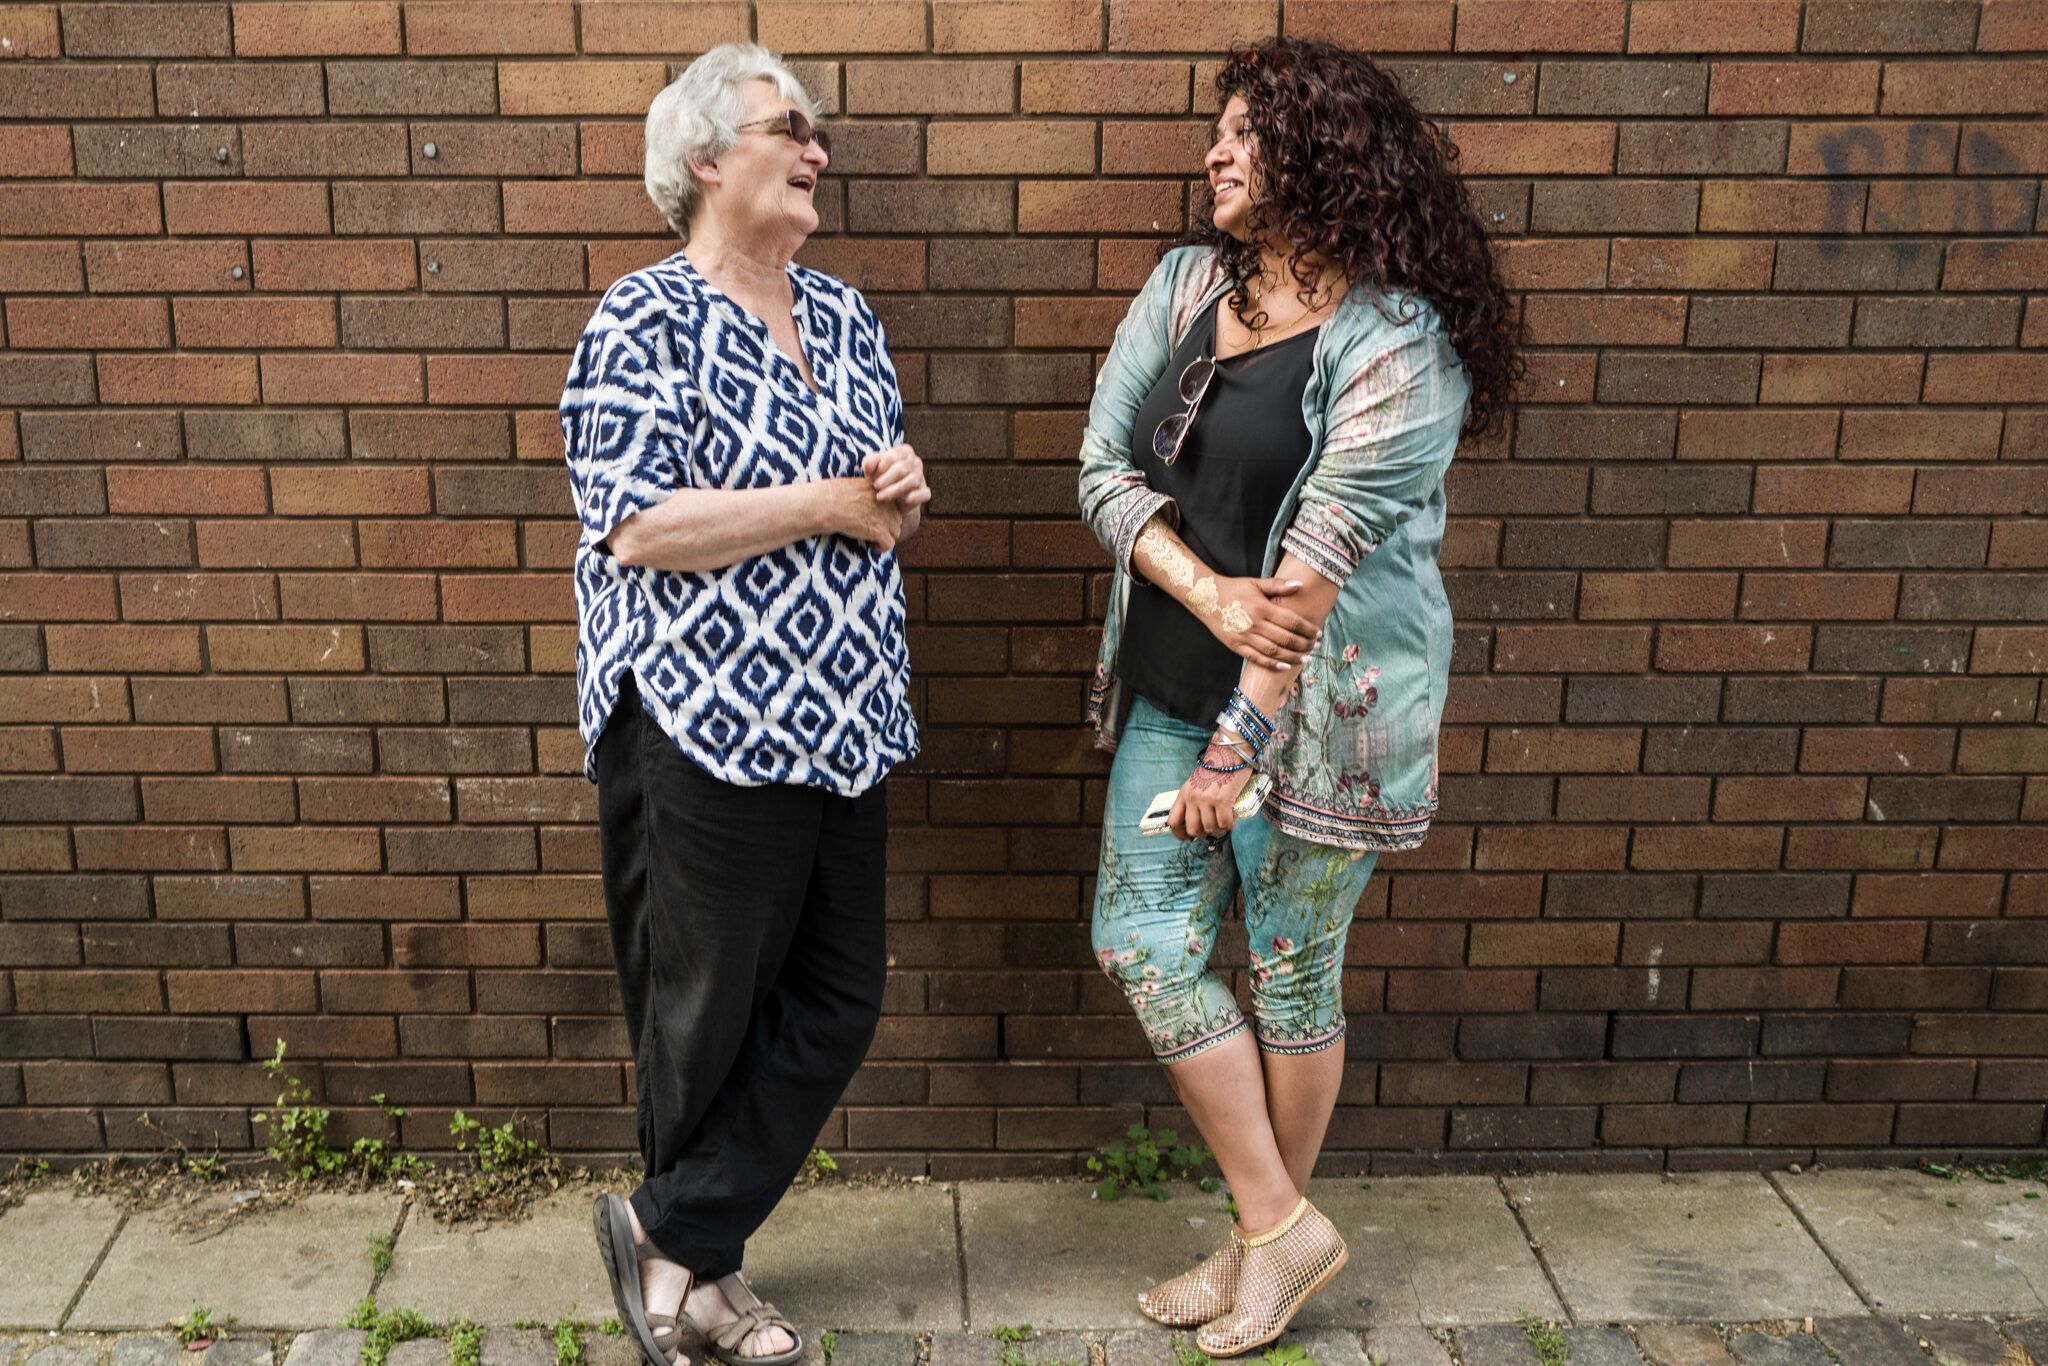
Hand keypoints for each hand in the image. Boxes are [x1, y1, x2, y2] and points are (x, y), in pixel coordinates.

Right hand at [819, 476, 905, 552]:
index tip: (873, 519)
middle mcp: (887, 503)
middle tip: (873, 531)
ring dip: (885, 537)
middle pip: (897, 519)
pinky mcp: (879, 531)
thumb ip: (867, 491)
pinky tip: (871, 546)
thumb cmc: (833, 493)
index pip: (893, 505)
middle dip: (887, 526)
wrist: (827, 504)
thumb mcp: (856, 484)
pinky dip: (881, 547)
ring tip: (871, 539)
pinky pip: (889, 544)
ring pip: (895, 532)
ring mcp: (885, 517)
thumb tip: (864, 499)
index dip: (885, 514)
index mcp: (882, 490)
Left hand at [863, 443, 930, 508]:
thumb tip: (867, 466)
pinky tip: (900, 501)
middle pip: (901, 469)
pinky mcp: (925, 492)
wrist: (891, 503)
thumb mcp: (872, 469)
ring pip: (912, 481)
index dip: (880, 468)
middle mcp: (915, 462)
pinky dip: (912, 498)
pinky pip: (923, 494)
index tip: (871, 476)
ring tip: (880, 496)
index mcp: (904, 451)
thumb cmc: (881, 480)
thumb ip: (869, 463)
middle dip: (885, 480)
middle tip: (875, 487)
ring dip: (894, 490)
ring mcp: (922, 477)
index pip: (892, 457)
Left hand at [1168, 740, 1255, 839]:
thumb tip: (1199, 820)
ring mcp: (1206, 799)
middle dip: (1203, 833)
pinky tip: (1232, 820)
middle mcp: (1192, 797)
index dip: (1180, 834)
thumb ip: (1194, 798)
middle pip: (1193, 829)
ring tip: (1224, 822)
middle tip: (1212, 829)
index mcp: (1184, 793)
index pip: (1173, 821)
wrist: (1231, 750)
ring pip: (1210, 828)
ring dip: (1219, 829)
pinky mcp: (1223, 800)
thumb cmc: (1218, 766)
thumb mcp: (1197, 781)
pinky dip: (1229, 825)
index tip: (1188, 838)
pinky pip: (1225, 823)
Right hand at [1200, 576, 1318, 671]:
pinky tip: (1285, 666)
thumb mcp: (1256, 583)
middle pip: (1286, 639)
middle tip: (1315, 647)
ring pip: (1274, 652)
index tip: (1318, 633)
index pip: (1292, 621)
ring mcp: (1245, 637)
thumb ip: (1278, 585)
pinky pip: (1256, 659)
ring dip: (1293, 657)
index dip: (1307, 629)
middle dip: (1304, 644)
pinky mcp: (1236, 646)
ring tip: (1306, 658)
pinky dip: (1272, 664)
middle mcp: (1255, 624)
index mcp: (1262, 607)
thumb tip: (1300, 584)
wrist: (1206, 597)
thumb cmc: (1234, 589)